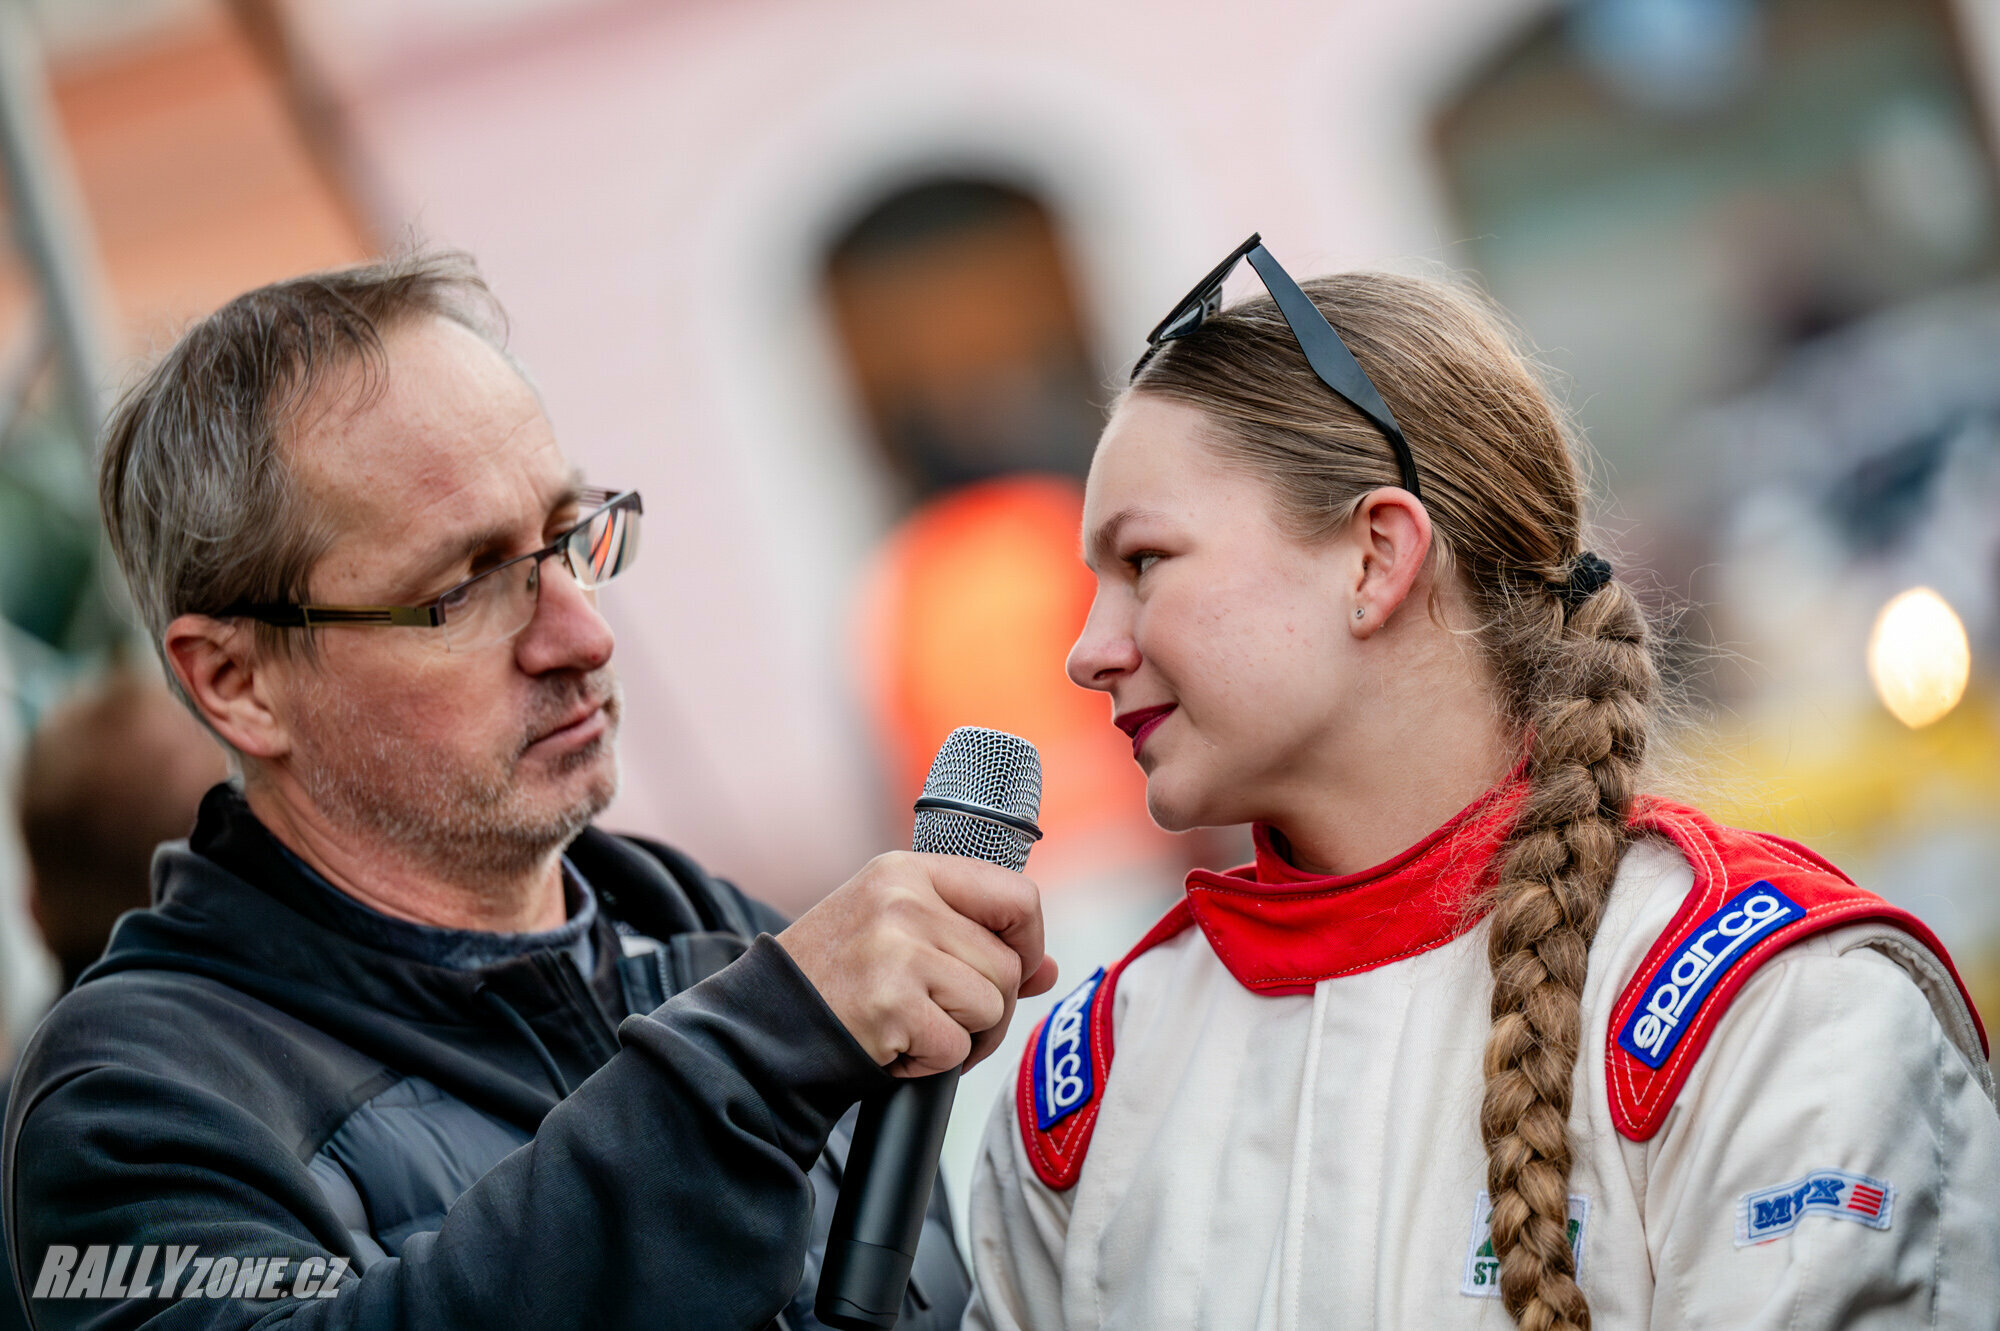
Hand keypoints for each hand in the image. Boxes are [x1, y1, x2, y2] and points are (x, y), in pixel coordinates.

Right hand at [777, 852, 1058, 1075]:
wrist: (763, 1026)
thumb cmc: (836, 980)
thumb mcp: (898, 933)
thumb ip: (973, 941)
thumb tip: (1048, 969)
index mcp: (908, 871)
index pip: (1017, 896)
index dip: (1029, 942)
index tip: (1014, 971)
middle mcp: (904, 899)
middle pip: (1007, 965)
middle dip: (988, 1007)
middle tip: (940, 1018)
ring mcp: (897, 948)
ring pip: (991, 1006)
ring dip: (963, 1037)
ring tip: (912, 1030)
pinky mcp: (891, 1002)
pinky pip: (957, 1047)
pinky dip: (932, 1063)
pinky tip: (893, 1048)